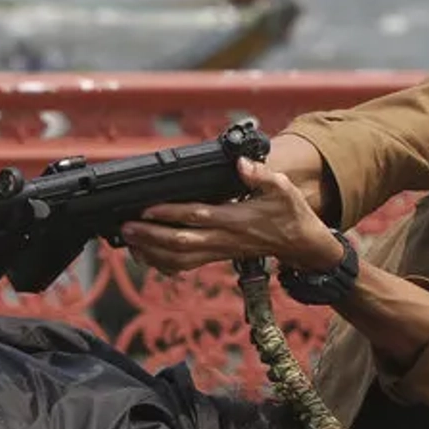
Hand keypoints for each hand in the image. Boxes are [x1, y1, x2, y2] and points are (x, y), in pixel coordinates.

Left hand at [119, 156, 342, 275]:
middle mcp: (225, 239)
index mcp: (237, 220)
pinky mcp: (217, 256)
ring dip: (152, 251)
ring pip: (180, 258)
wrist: (301, 244)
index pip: (199, 216)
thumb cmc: (291, 214)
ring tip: (129, 241)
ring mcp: (219, 251)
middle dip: (151, 236)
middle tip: (127, 227)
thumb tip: (241, 163)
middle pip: (181, 242)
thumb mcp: (283, 188)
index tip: (148, 208)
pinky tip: (147, 256)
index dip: (172, 213)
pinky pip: (186, 265)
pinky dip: (164, 263)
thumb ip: (261, 175)